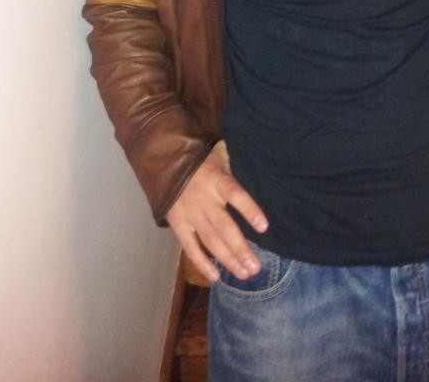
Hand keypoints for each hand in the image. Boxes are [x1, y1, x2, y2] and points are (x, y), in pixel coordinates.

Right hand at [166, 141, 268, 283]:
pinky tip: (216, 276)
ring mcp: (190, 214)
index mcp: (217, 179)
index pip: (236, 195)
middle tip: (255, 268)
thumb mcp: (220, 152)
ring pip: (210, 240)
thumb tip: (258, 166)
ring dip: (227, 259)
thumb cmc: (201, 157)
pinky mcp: (178, 224)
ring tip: (244, 273)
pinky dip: (201, 262)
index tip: (264, 227)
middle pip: (224, 227)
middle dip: (240, 249)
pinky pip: (190, 246)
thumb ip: (236, 163)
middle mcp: (204, 199)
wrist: (165, 158)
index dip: (249, 210)